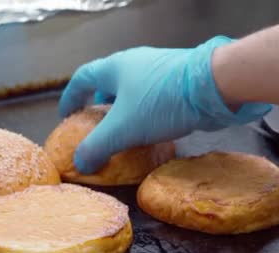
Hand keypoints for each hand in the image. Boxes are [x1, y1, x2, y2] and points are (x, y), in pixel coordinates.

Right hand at [58, 36, 271, 173]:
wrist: (213, 87)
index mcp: (115, 68)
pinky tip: (152, 131)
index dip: (70, 97)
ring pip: (132, 91)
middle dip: (99, 107)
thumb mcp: (122, 129)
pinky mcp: (178, 81)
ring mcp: (159, 70)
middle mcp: (135, 63)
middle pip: (108, 84)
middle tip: (96, 127)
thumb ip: (97, 146)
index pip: (82, 78)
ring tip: (124, 133)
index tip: (65, 116)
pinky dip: (145, 114)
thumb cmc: (161, 102)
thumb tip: (80, 162)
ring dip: (124, 111)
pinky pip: (153, 98)